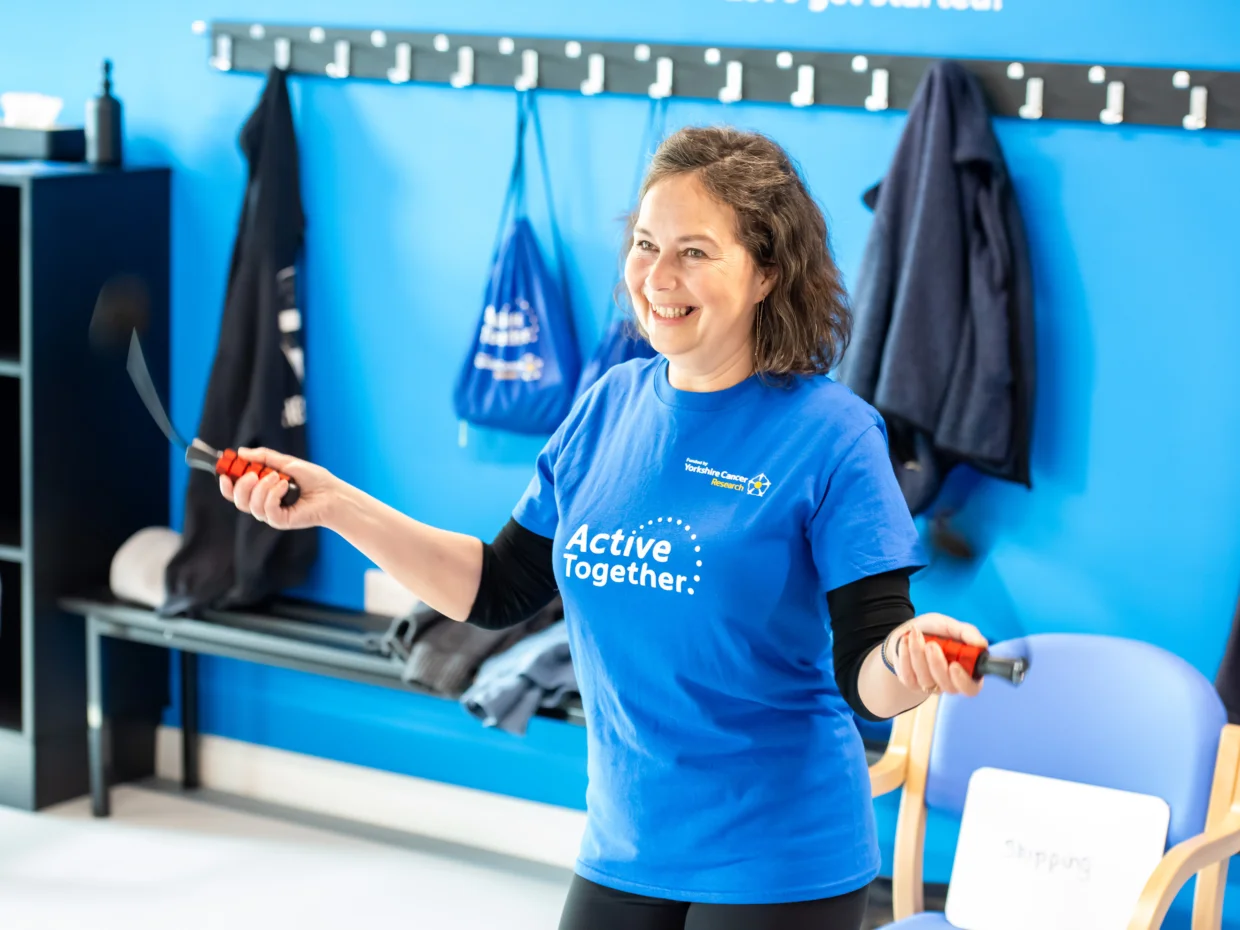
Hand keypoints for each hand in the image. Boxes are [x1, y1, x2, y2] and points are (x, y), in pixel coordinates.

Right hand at [219, 446, 339, 531]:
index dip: (226, 484)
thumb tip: (241, 452)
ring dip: (262, 488)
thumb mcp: (286, 463)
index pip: (236, 492)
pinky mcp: (280, 521)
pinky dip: (273, 495)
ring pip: (251, 505)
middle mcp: (264, 504)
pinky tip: (285, 487)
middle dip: (241, 486)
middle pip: (238, 501)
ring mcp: (271, 514)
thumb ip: (264, 458)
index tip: (224, 473)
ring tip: (279, 478)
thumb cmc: (313, 479)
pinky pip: (267, 510)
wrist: (333, 493)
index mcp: (262, 491)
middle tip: (252, 474)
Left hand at [888, 613, 987, 698]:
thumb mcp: (952, 626)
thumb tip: (981, 644)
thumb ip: (967, 633)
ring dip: (919, 655)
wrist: (910, 631)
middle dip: (937, 664)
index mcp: (966, 671)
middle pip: (947, 686)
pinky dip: (906, 657)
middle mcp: (949, 682)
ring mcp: (930, 685)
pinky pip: (908, 676)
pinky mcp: (912, 683)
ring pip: (926, 680)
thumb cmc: (935, 630)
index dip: (963, 681)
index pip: (971, 688)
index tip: (954, 665)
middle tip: (931, 644)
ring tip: (916, 634)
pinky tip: (906, 641)